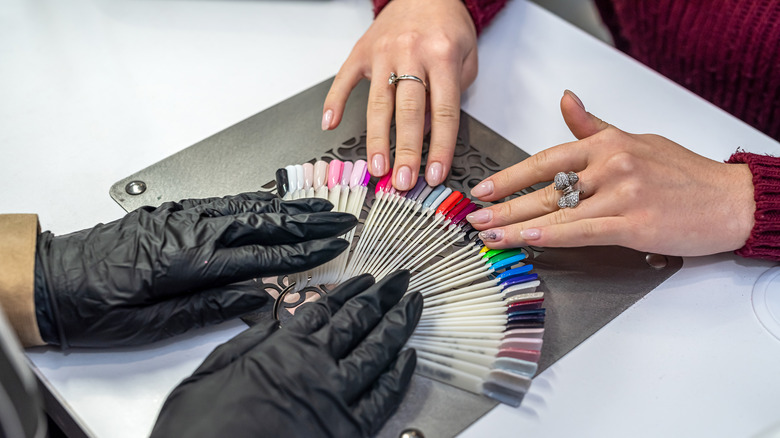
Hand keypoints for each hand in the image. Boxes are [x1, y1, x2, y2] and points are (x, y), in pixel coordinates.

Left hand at [34, 192, 356, 347]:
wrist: (54, 280)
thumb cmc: (97, 307)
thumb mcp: (156, 324)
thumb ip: (212, 306)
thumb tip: (256, 296)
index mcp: (191, 261)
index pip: (263, 254)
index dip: (304, 252)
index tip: (333, 247)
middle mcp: (191, 230)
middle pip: (264, 222)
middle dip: (309, 221)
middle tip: (342, 219)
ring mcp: (183, 216)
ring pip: (249, 207)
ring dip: (289, 207)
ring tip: (320, 207)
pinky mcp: (174, 212)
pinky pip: (227, 201)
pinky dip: (257, 200)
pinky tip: (273, 202)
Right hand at [150, 271, 421, 437]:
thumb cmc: (197, 432)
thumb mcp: (206, 378)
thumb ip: (243, 347)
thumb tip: (272, 325)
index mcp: (280, 351)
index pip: (325, 311)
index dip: (349, 292)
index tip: (365, 279)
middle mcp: (313, 368)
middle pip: (358, 322)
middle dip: (383, 298)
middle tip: (401, 280)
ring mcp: (335, 399)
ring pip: (377, 352)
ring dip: (398, 324)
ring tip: (413, 304)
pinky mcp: (348, 432)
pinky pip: (383, 398)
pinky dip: (399, 375)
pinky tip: (410, 356)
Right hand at [323, 0, 477, 189]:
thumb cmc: (446, 25)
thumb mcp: (465, 57)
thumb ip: (452, 94)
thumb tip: (430, 132)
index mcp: (442, 56)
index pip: (444, 111)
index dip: (440, 147)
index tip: (435, 173)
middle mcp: (411, 54)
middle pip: (408, 112)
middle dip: (405, 151)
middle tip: (402, 180)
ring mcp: (383, 53)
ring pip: (379, 103)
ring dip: (377, 140)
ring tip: (377, 168)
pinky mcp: (362, 51)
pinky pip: (344, 80)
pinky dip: (334, 103)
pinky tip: (330, 125)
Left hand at [466, 90, 755, 255]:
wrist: (730, 199)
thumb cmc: (685, 173)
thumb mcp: (636, 139)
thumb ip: (594, 126)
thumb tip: (567, 101)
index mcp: (607, 144)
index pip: (546, 159)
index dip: (510, 176)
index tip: (485, 188)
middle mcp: (610, 165)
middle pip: (543, 189)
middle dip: (503, 205)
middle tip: (474, 217)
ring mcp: (620, 193)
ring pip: (556, 212)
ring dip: (515, 225)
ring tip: (489, 235)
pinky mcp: (632, 223)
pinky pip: (580, 231)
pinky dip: (548, 237)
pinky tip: (524, 240)